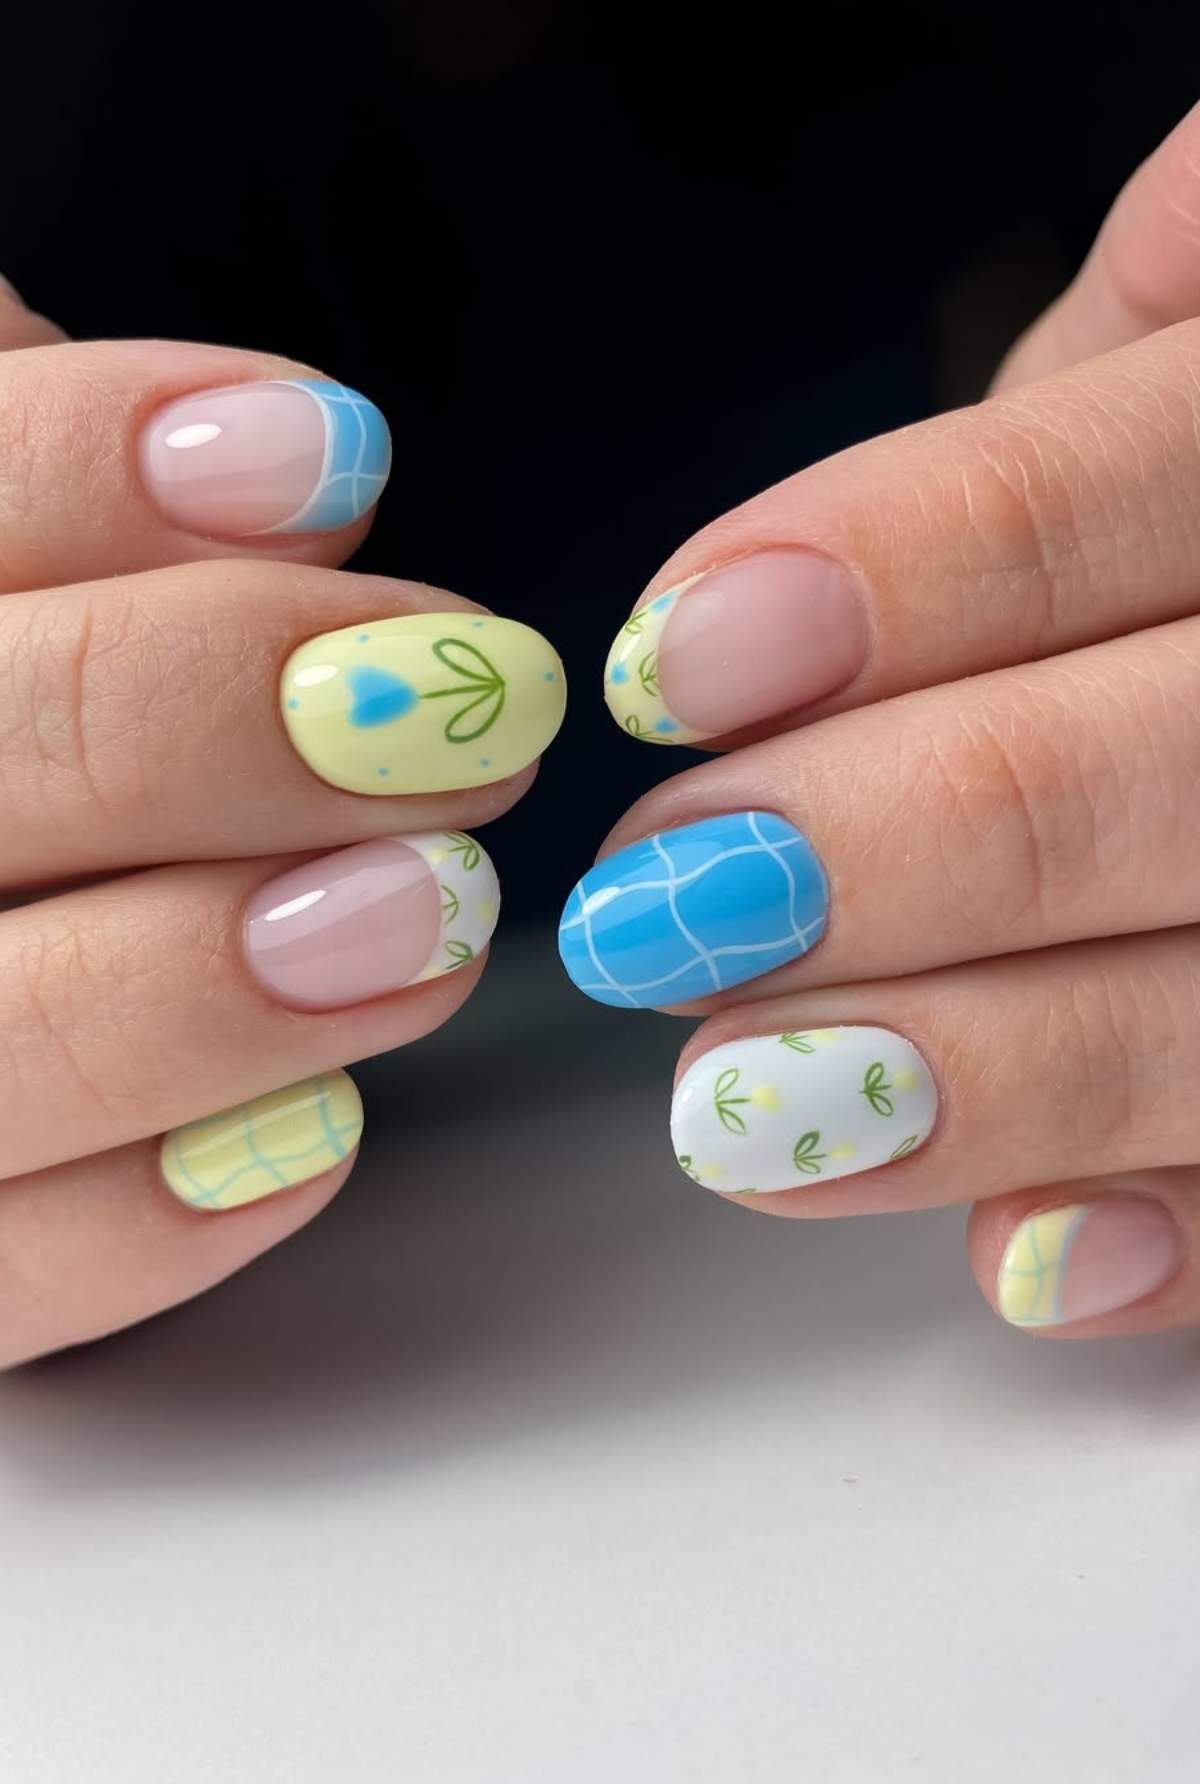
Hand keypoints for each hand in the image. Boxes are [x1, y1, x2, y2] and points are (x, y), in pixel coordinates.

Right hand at [0, 288, 564, 1365]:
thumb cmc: (10, 744)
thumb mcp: (8, 573)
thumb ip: (61, 497)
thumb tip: (292, 464)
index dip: (106, 470)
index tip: (335, 457)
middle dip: (227, 718)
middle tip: (463, 703)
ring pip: (9, 1048)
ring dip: (232, 976)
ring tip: (433, 910)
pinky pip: (17, 1284)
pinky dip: (170, 1215)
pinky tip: (315, 1127)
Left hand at [560, 101, 1199, 1338]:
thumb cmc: (1171, 514)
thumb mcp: (1139, 385)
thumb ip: (1033, 443)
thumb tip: (806, 546)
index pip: (1117, 500)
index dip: (895, 586)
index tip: (667, 671)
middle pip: (1164, 777)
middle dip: (890, 851)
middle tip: (666, 909)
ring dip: (983, 1073)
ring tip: (749, 1102)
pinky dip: (1166, 1236)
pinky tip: (1022, 1259)